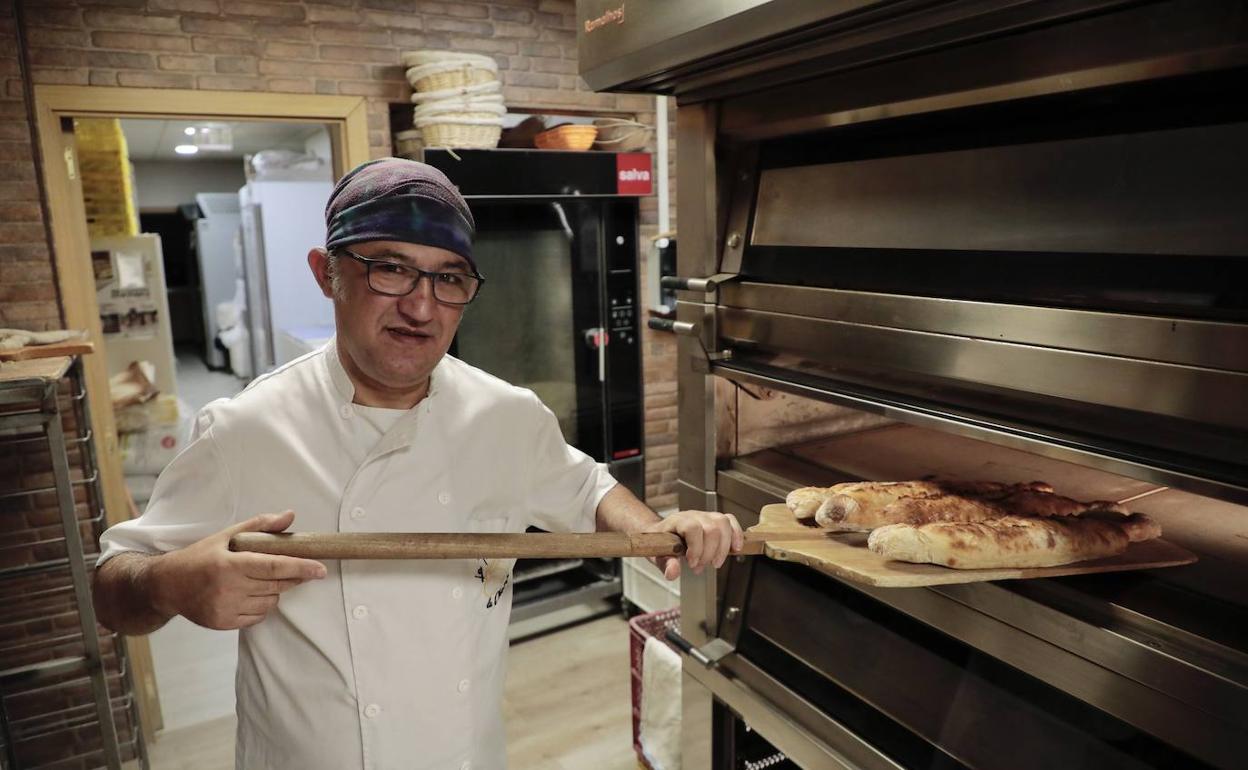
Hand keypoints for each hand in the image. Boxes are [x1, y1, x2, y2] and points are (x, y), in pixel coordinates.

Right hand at [151, 511, 325, 629]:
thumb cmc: (199, 557)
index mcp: (229, 564)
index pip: (273, 567)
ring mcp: (225, 609)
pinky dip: (261, 607)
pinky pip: (257, 617)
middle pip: (276, 585)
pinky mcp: (223, 624)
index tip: (321, 570)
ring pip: (270, 603)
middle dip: (292, 577)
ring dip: (274, 592)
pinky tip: (249, 595)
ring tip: (259, 581)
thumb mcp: (226, 536)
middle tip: (297, 570)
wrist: (167, 586)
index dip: (300, 568)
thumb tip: (289, 516)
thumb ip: (259, 526)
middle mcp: (228, 589)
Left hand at [642, 510, 743, 580]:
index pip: (692, 528)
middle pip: (711, 528)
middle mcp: (693, 515)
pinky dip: (736, 535)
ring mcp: (705, 516)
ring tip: (715, 562)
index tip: (693, 563)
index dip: (696, 548)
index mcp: (677, 521)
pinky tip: (735, 549)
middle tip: (701, 567)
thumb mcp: (658, 556)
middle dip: (709, 553)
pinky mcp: (715, 520)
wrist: (662, 535)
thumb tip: (673, 572)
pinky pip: (731, 521)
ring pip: (723, 524)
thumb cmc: (661, 544)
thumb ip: (666, 564)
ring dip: (723, 548)